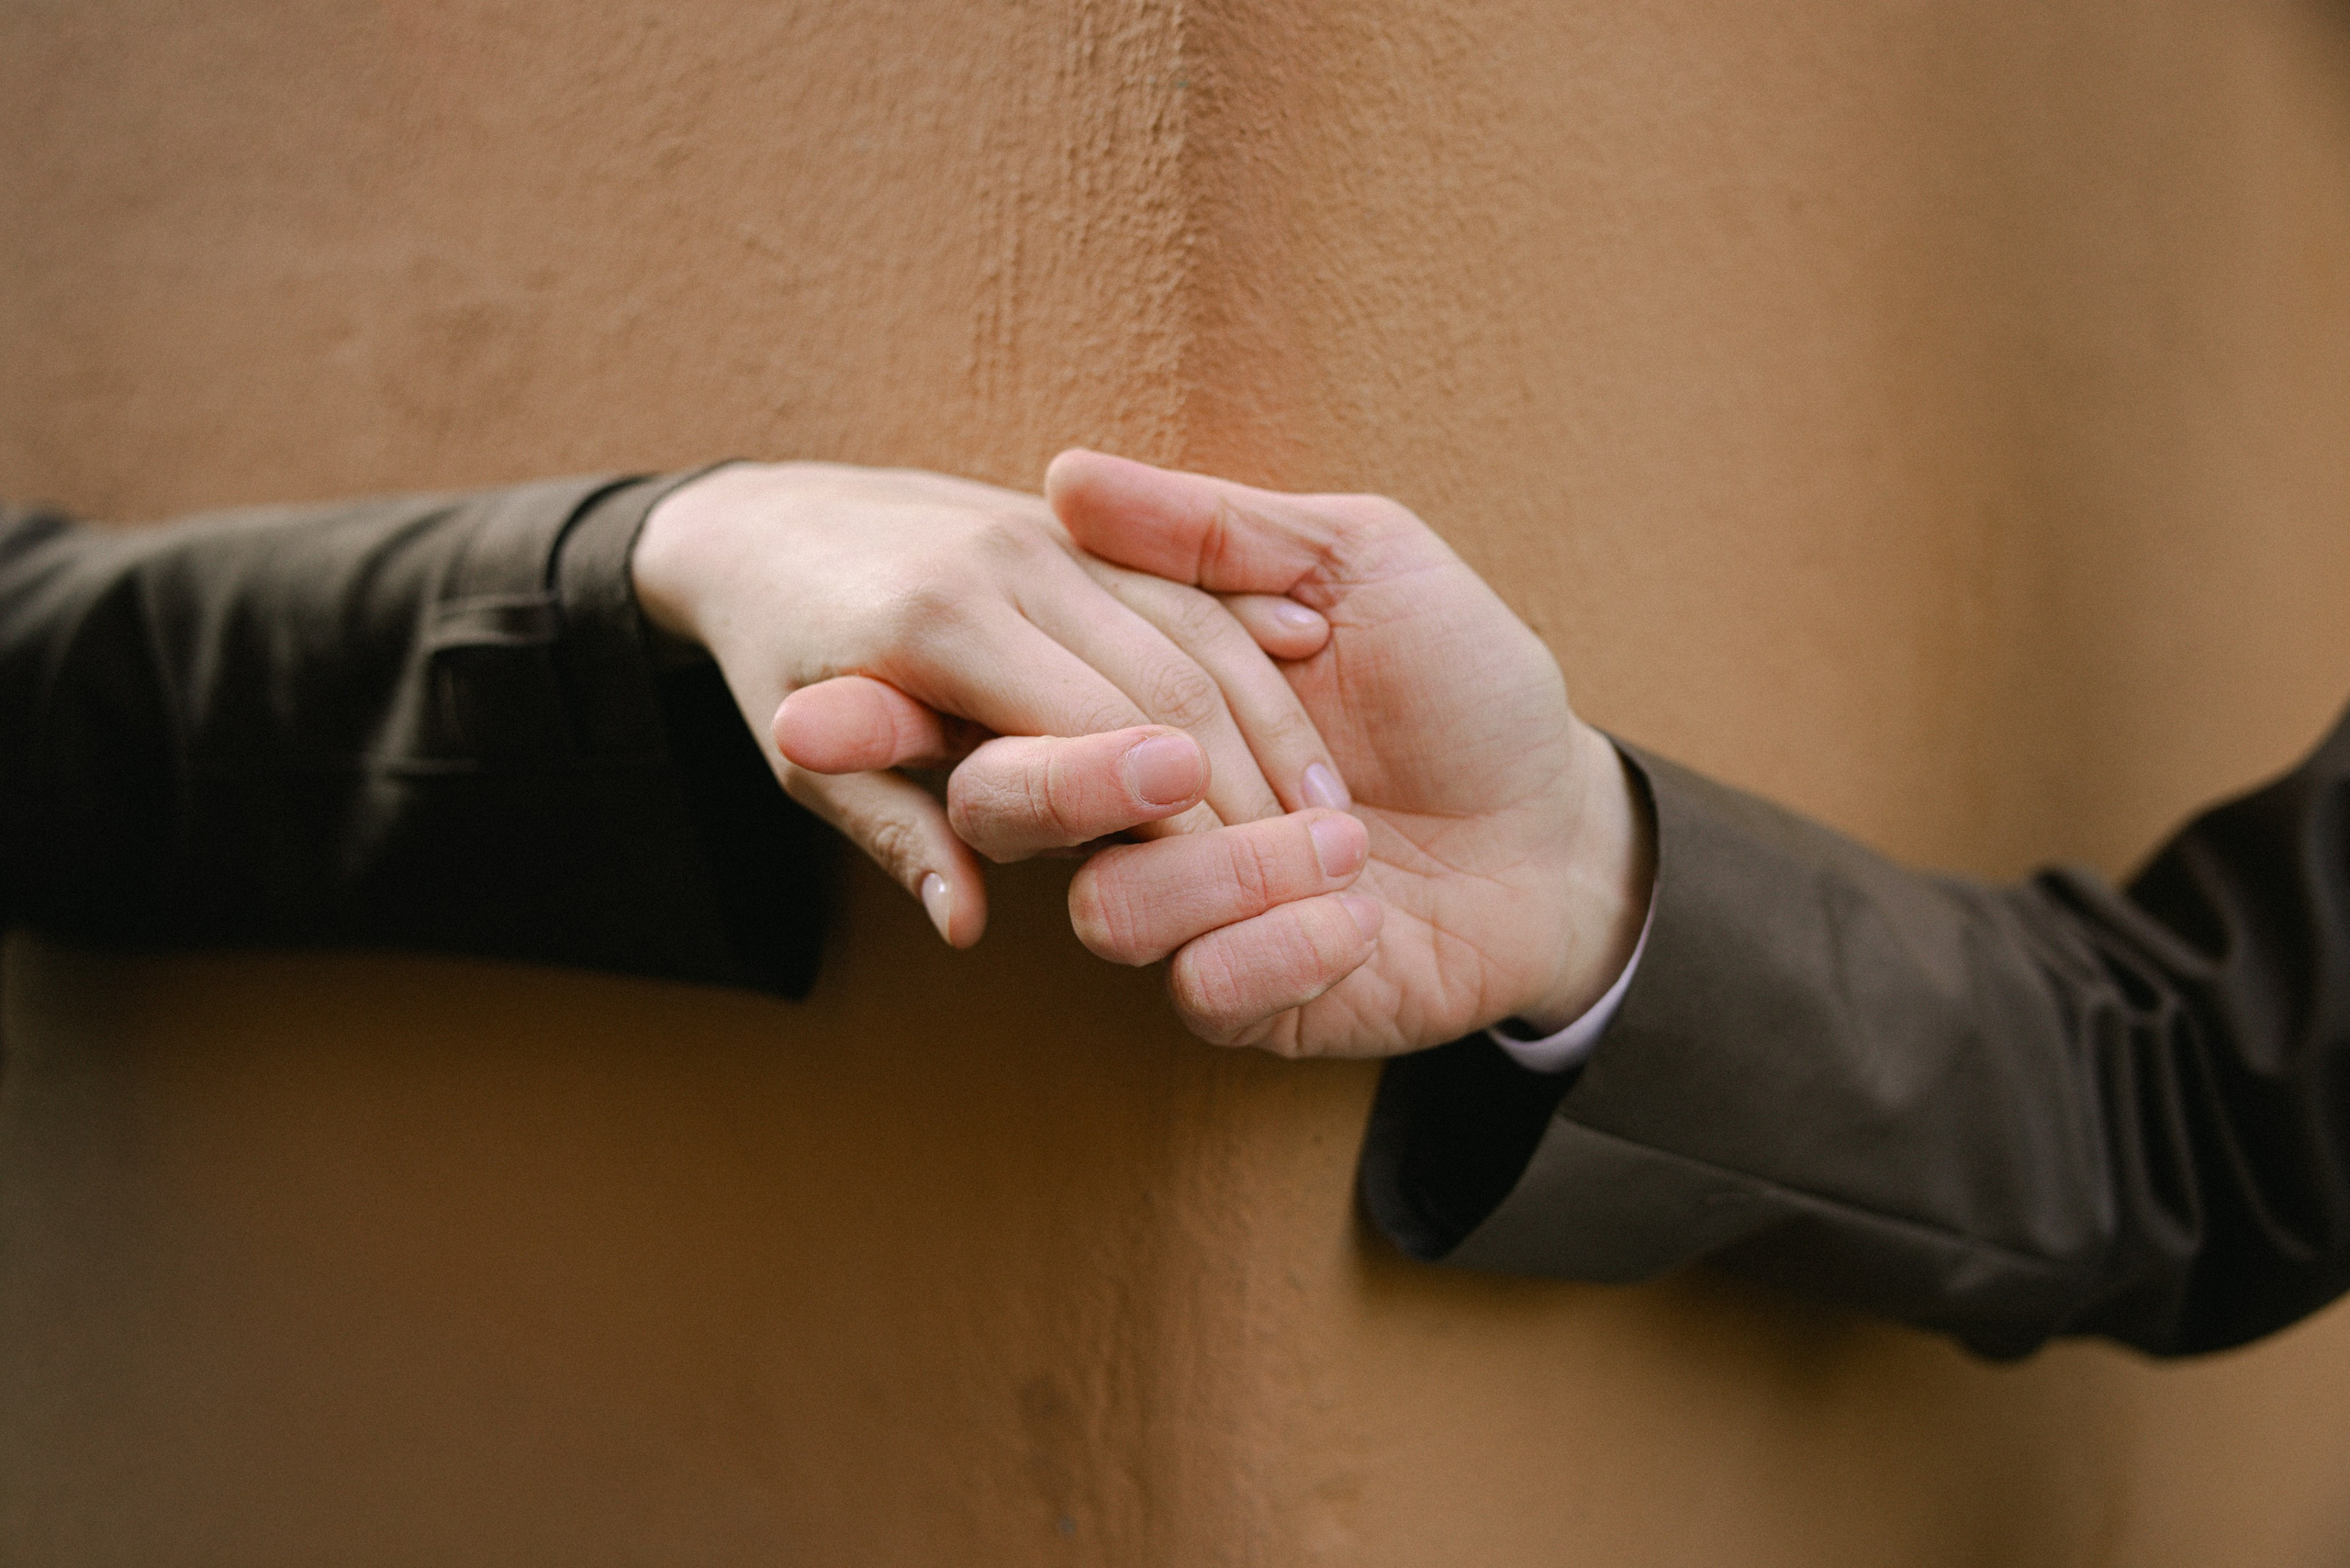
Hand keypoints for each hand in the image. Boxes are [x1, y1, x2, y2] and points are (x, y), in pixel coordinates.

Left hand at [627, 461, 1354, 945]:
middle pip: (1170, 681)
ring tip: (1327, 816)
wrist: (762, 518)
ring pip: (1198, 627)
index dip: (1188, 820)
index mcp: (937, 626)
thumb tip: (963, 923)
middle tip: (1332, 870)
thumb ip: (894, 834)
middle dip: (1252, 784)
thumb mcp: (805, 763)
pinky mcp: (1075, 518)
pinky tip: (1308, 697)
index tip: (1252, 886)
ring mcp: (1045, 528)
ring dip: (1271, 721)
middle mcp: (999, 561)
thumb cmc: (774, 657)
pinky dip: (1253, 641)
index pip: (1101, 733)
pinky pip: (1191, 576)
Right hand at [1048, 450, 1653, 1056]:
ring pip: (1109, 911)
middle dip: (1079, 782)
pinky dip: (1283, 946)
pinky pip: (1204, 987)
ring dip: (1228, 870)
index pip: (1041, 677)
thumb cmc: (1463, 682)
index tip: (1239, 647)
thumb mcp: (1360, 561)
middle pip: (1008, 805)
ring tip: (1346, 841)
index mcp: (1145, 695)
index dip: (1088, 664)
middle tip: (1188, 763)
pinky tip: (1361, 914)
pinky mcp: (1247, 996)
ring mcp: (1188, 909)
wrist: (1564, 822)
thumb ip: (1218, 530)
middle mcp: (1138, 805)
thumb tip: (1066, 475)